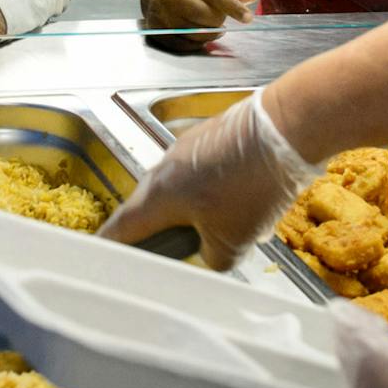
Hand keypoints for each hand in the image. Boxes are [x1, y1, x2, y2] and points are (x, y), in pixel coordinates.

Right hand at [99, 91, 318, 270]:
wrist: (285, 128)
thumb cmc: (251, 188)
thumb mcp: (232, 241)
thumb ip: (211, 258)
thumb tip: (210, 253)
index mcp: (158, 196)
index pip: (123, 228)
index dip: (112, 247)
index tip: (102, 259)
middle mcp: (164, 168)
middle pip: (151, 208)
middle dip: (160, 232)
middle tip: (169, 252)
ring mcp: (186, 148)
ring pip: (180, 190)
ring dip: (193, 213)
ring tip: (223, 231)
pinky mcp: (211, 138)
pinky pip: (202, 174)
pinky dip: (214, 193)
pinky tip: (243, 204)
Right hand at [142, 0, 258, 50]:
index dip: (232, 6)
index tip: (248, 18)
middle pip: (207, 17)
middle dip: (219, 18)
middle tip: (217, 13)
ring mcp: (160, 14)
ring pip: (198, 34)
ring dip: (210, 32)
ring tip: (207, 20)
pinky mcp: (156, 30)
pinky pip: (186, 46)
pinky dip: (197, 42)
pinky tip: (199, 31)